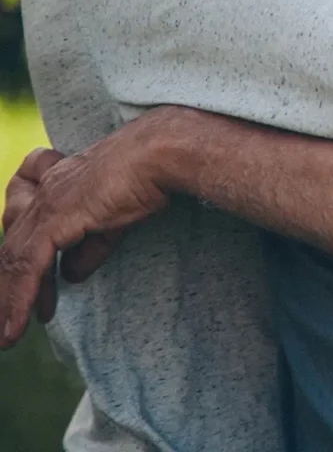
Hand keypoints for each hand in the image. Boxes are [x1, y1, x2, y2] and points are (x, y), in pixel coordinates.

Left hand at [0, 113, 177, 347]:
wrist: (158, 154)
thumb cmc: (147, 176)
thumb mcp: (114, 220)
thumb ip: (89, 247)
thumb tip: (71, 275)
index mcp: (57, 184)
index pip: (24, 224)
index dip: (25, 263)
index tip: (41, 296)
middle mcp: (42, 192)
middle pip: (11, 246)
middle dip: (7, 288)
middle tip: (9, 322)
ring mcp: (44, 205)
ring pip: (12, 262)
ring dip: (7, 303)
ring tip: (7, 336)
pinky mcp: (52, 219)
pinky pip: (27, 268)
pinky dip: (19, 300)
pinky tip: (18, 326)